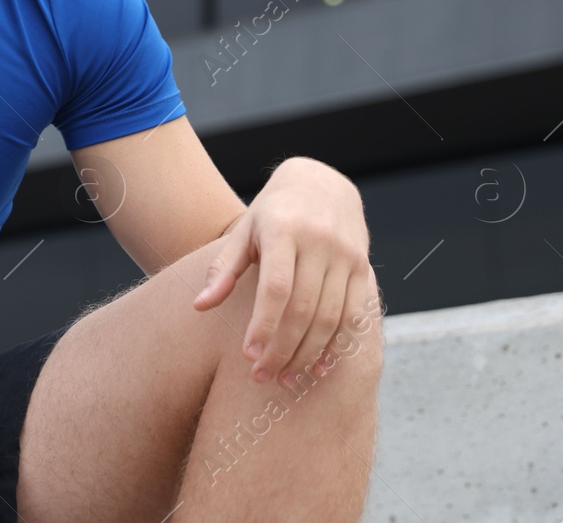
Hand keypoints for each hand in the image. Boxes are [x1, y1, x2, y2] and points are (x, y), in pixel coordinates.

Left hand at [192, 157, 373, 386]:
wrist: (321, 184)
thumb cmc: (273, 213)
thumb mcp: (243, 232)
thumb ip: (223, 269)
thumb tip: (199, 306)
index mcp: (284, 231)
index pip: (276, 288)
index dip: (264, 325)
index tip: (248, 356)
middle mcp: (320, 242)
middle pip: (303, 309)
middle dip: (282, 349)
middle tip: (262, 376)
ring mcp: (346, 256)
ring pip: (330, 318)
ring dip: (308, 354)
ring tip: (285, 378)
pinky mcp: (363, 269)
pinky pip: (354, 315)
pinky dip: (337, 345)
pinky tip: (318, 367)